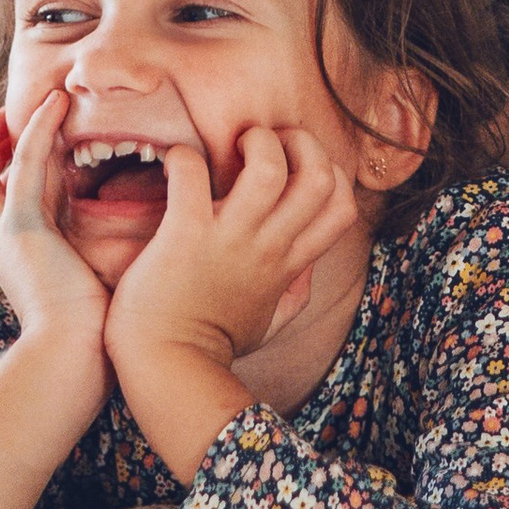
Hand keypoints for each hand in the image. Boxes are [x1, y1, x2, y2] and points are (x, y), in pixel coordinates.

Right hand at [0, 89, 109, 361]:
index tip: (26, 134)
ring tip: (38, 101)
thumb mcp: (72, 266)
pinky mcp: (22, 229)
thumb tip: (100, 206)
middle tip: (15, 116)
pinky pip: (23, 165)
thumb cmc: (86, 324)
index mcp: (5, 244)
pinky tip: (57, 105)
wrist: (75, 357)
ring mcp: (1, 231)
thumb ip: (72, 234)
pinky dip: (37, 129)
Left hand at [105, 125, 356, 375]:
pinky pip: (191, 173)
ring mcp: (229, 239)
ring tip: (229, 148)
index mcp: (288, 263)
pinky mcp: (185, 233)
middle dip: (298, 142)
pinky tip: (177, 168)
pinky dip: (183, 158)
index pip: (341, 205)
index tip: (294, 166)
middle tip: (263, 144)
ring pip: (268, 168)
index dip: (329, 171)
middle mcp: (267, 246)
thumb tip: (307, 272)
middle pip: (319, 177)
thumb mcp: (270, 323)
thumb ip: (294, 296)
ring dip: (252, 142)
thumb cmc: (213, 343)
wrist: (166, 366)